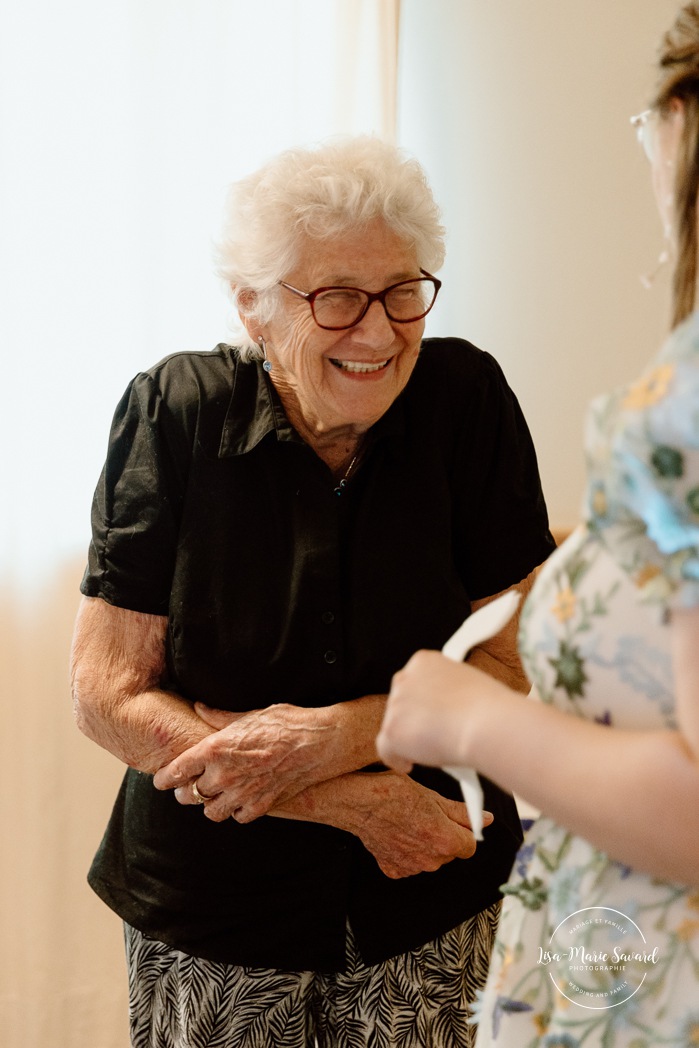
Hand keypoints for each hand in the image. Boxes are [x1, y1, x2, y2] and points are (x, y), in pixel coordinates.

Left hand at [153, 702, 343, 822]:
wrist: (317, 744)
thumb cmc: (285, 724)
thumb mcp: (249, 714)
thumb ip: (219, 717)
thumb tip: (199, 708)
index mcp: (215, 749)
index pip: (175, 771)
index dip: (164, 778)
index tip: (160, 780)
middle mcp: (223, 775)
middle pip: (189, 794)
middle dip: (186, 790)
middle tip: (189, 785)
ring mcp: (241, 794)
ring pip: (210, 812)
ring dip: (209, 804)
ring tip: (214, 795)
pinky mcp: (260, 806)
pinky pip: (237, 817)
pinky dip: (235, 810)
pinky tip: (239, 800)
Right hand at [348, 772, 492, 877]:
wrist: (358, 802)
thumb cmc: (392, 793)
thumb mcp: (433, 796)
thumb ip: (462, 813)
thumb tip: (485, 819)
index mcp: (445, 840)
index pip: (470, 845)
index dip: (463, 831)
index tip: (453, 821)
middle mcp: (430, 860)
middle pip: (450, 853)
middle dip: (444, 837)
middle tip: (427, 816)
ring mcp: (411, 868)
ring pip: (430, 859)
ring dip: (426, 845)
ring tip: (409, 822)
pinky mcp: (394, 870)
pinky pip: (410, 864)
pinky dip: (407, 852)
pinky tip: (397, 834)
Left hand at [377, 650, 491, 772]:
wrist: (487, 723)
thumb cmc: (490, 708)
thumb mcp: (467, 684)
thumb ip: (446, 693)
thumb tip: (442, 712)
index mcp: (423, 662)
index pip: (412, 683)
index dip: (421, 703)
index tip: (431, 716)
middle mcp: (405, 678)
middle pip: (399, 704)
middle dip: (412, 720)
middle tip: (430, 736)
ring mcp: (396, 704)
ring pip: (394, 727)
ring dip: (409, 740)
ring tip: (433, 750)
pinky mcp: (392, 729)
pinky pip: (385, 749)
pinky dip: (397, 759)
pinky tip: (410, 764)